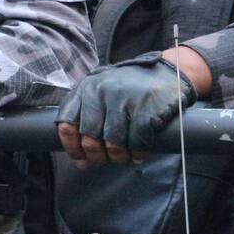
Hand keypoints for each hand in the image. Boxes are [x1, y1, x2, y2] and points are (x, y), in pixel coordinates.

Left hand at [56, 49, 201, 165]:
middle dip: (98, 157)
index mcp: (85, 89)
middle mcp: (100, 93)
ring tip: (124, 158)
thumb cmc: (130, 87)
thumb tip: (81, 161)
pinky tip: (138, 155)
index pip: (66, 124)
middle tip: (107, 160)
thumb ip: (88, 121)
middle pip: (90, 139)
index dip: (71, 147)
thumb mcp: (102, 93)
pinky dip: (137, 154)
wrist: (167, 72)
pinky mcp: (145, 110)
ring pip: (113, 144)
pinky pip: (136, 142)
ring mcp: (122, 101)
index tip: (80, 158)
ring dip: (118, 158)